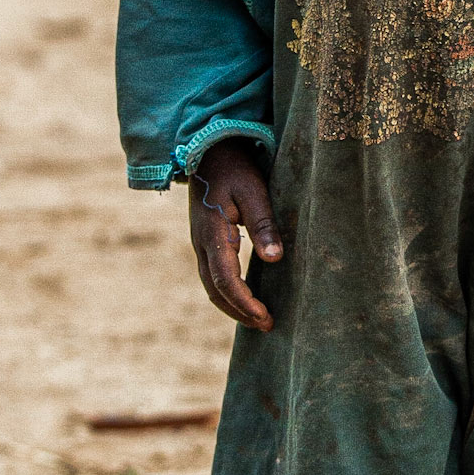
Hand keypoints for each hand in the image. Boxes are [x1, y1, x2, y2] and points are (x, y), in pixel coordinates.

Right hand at [189, 140, 281, 331]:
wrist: (209, 149)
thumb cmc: (235, 167)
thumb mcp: (253, 190)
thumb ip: (263, 224)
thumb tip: (274, 259)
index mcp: (211, 233)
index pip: (225, 280)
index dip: (244, 302)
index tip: (265, 317)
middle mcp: (200, 243)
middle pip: (214, 290)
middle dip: (239, 311)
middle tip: (266, 325)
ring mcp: (199, 242)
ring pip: (210, 284)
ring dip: (232, 304)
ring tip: (257, 318)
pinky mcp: (204, 239)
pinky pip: (212, 274)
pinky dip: (227, 291)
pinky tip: (246, 295)